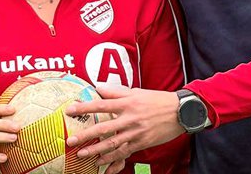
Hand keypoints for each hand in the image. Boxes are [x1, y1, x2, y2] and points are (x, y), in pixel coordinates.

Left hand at [64, 85, 183, 165]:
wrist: (181, 112)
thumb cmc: (157, 100)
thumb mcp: (136, 92)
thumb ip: (116, 92)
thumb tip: (98, 88)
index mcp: (127, 103)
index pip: (101, 105)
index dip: (84, 107)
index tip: (70, 110)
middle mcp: (130, 118)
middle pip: (104, 128)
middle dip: (85, 135)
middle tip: (71, 140)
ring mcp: (136, 132)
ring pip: (112, 144)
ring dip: (95, 150)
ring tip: (82, 154)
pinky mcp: (142, 142)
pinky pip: (124, 152)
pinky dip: (111, 158)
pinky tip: (100, 162)